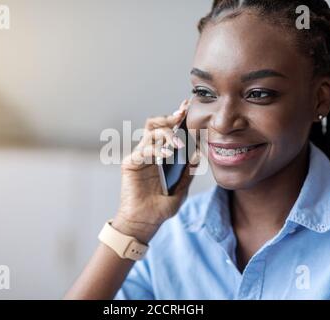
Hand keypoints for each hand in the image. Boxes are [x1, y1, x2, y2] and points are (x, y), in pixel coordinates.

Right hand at [113, 99, 198, 241]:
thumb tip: (198, 154)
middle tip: (182, 115)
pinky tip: (167, 156)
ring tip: (178, 145)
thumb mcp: (181, 189)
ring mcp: (140, 157)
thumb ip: (188, 172)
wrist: (144, 222)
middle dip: (170, 118)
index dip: (177, 119)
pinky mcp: (131, 164)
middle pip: (157, 125)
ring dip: (166, 134)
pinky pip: (143, 150)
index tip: (188, 108)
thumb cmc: (161, 207)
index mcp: (163, 156)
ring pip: (151, 133)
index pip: (169, 131)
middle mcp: (151, 153)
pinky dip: (156, 150)